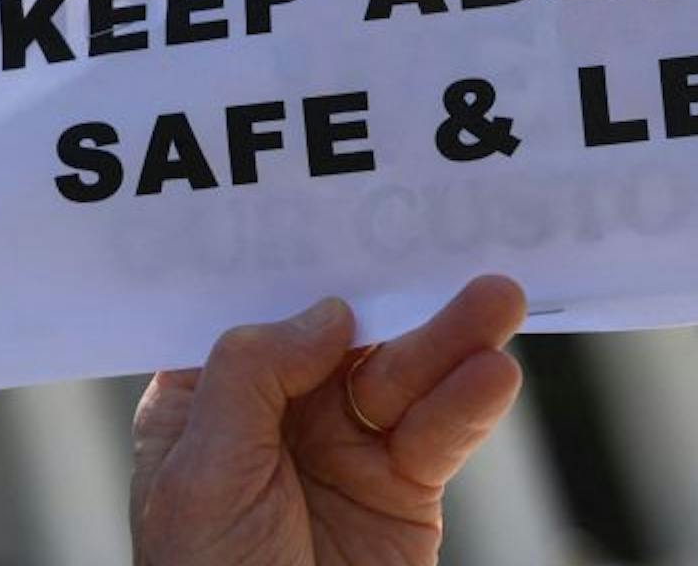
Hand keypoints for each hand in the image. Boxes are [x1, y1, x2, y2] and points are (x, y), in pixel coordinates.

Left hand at [130, 275, 527, 565]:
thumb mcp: (199, 477)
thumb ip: (250, 376)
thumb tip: (328, 311)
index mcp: (207, 402)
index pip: (255, 310)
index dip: (298, 262)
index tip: (344, 208)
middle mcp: (280, 413)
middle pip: (347, 332)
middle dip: (395, 293)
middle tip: (447, 250)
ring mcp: (346, 449)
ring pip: (405, 374)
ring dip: (452, 337)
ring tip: (498, 300)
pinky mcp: (404, 489)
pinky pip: (441, 433)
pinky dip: (470, 402)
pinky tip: (492, 374)